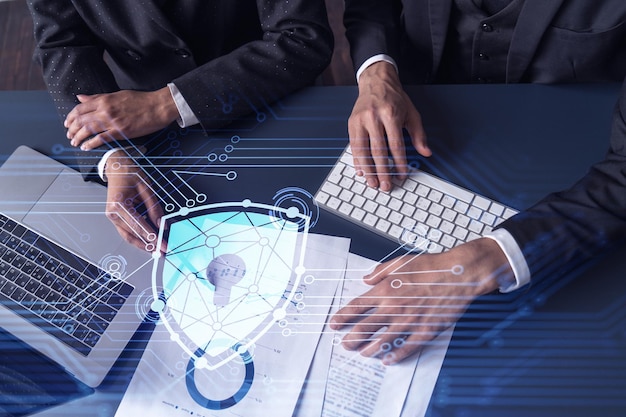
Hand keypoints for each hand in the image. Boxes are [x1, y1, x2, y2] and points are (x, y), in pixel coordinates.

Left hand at [65, 87, 178, 149]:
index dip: (71, 117)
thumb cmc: (141, 100)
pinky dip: (91, 144)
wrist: (157, 107)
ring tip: (75, 142)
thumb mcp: (117, 94)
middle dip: (72, 129)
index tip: (68, 122)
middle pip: (81, 120)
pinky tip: (86, 147)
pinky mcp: (120, 132)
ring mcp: (112, 122)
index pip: (80, 108)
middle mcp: (105, 111)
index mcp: (104, 100)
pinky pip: (101, 139)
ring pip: (88, 130)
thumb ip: (98, 97)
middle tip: (69, 134)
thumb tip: (81, 98)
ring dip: (78, 137)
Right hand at [104, 151, 165, 253]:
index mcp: (119, 204)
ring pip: (128, 236)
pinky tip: (148, 241)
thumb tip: (162, 225)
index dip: (152, 237)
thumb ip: (155, 208)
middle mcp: (112, 213)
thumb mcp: (147, 188)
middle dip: (148, 244)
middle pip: (132, 234)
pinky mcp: (114, 218)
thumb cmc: (130, 175)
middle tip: (162, 251)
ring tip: (156, 249)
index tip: (163, 245)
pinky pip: (126, 231)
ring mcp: (111, 217)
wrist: (117, 168)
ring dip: (142, 244)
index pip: (139, 226)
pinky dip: (137, 238)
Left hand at [329, 238, 513, 364]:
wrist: (459, 275)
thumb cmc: (431, 266)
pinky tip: (387, 360)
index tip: (334, 324)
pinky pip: (406, 348)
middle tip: (344, 344)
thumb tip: (366, 279)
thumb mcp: (401, 262)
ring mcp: (409, 322)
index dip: (342, 317)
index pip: (356, 307)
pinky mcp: (425, 331)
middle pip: (364, 328)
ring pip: (382, 342)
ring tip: (362, 352)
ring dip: (368, 349)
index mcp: (385, 291)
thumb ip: (380, 272)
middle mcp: (393, 308)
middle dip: (351, 338)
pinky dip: (395, 356)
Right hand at [349, 61, 430, 191]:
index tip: (402, 175)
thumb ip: (418, 134)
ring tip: (372, 182)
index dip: (399, 163)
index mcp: (391, 114)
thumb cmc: (395, 98)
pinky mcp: (351, 123)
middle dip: (382, 171)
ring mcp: (360, 120)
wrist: (376, 81)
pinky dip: (357, 160)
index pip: (395, 145)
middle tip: (385, 186)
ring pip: (362, 150)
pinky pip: (353, 146)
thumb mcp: (412, 113)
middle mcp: (374, 117)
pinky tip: (361, 170)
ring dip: (367, 169)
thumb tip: (426, 153)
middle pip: (378, 150)